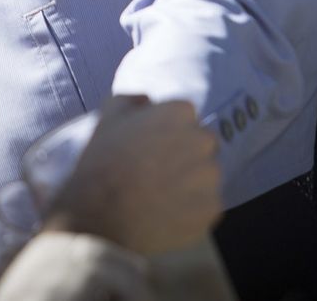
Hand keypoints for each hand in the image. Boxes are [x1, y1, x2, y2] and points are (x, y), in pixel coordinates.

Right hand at [44, 95, 221, 254]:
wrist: (102, 217)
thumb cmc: (102, 163)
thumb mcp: (107, 118)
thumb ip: (131, 100)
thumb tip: (148, 102)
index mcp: (180, 113)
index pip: (184, 118)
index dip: (168, 134)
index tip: (152, 149)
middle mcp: (203, 140)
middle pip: (202, 145)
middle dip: (186, 156)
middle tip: (160, 174)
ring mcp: (211, 176)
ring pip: (206, 176)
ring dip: (191, 184)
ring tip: (163, 198)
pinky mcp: (213, 208)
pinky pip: (207, 206)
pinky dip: (192, 211)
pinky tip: (168, 216)